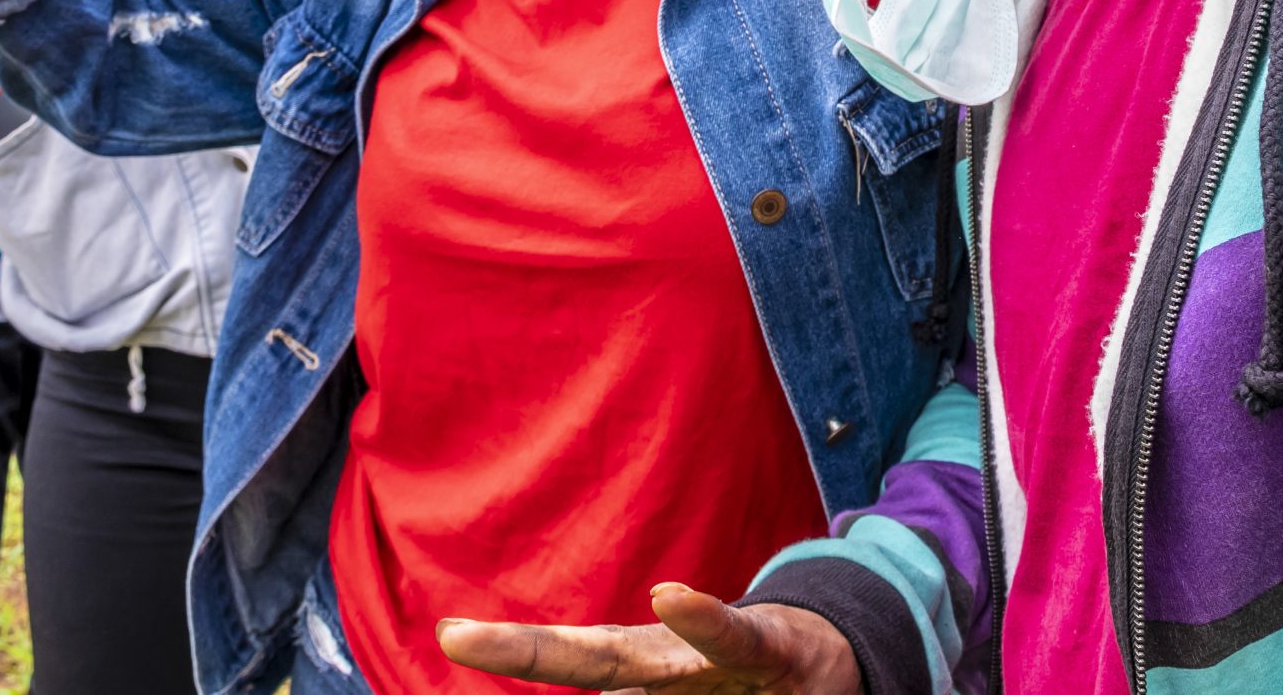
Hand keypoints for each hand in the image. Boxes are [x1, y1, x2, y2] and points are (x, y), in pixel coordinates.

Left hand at [436, 583, 859, 693]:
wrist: (833, 663)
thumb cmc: (744, 687)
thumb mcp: (675, 694)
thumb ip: (632, 692)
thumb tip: (594, 691)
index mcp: (644, 674)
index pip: (571, 665)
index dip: (514, 654)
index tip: (450, 636)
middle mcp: (666, 659)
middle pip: (585, 657)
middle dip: (522, 652)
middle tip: (454, 637)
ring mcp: (713, 655)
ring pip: (651, 658)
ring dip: (605, 659)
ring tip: (607, 619)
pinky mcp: (772, 650)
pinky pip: (734, 638)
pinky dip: (704, 622)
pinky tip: (672, 597)